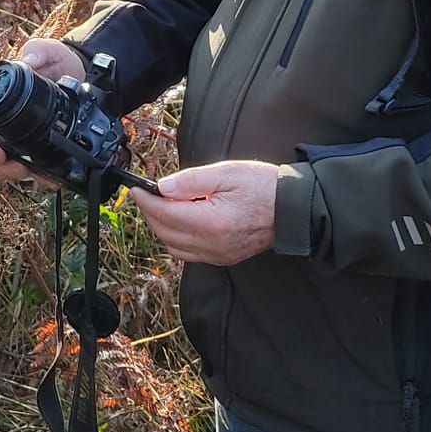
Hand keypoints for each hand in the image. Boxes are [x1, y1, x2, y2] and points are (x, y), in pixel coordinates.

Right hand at [0, 38, 86, 182]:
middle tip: (20, 169)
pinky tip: (55, 178)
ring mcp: (27, 137)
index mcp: (1, 105)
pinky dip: (45, 174)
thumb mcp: (46, 49)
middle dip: (4, 167)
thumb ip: (36, 51)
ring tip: (44, 178)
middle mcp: (9, 125)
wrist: (80, 70)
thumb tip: (28, 61)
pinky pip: (40, 165)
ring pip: (16, 165)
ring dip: (26, 175)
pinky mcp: (46, 145)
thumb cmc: (55, 59)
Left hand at [130, 159, 280, 265]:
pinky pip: (189, 254)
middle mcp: (211, 244)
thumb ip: (191, 180)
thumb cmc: (264, 187)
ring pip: (174, 246)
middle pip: (165, 232)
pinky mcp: (224, 258)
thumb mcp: (226, 173)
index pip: (165, 214)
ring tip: (160, 206)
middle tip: (146, 194)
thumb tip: (162, 187)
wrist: (294, 210)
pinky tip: (179, 222)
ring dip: (161, 227)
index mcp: (210, 222)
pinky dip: (176, 239)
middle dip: (150, 213)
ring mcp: (218, 255)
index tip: (136, 189)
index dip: (146, 201)